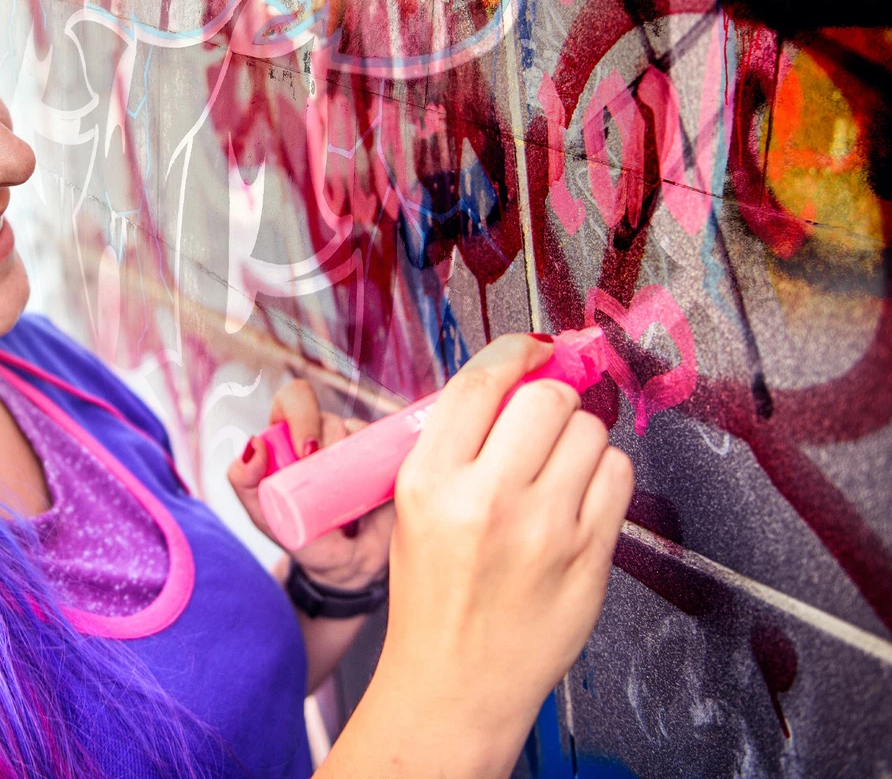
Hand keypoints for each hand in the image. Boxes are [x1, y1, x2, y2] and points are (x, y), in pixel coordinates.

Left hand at [228, 379, 394, 589]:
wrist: (348, 568)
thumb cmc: (304, 539)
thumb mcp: (266, 515)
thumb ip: (244, 483)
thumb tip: (253, 445)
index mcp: (293, 437)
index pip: (294, 399)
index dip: (300, 414)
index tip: (305, 451)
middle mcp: (327, 434)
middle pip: (328, 414)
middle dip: (327, 438)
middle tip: (326, 472)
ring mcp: (358, 446)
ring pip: (358, 427)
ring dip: (353, 450)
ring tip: (351, 488)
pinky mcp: (386, 457)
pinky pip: (388, 441)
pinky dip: (385, 452)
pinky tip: (381, 477)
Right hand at [373, 334, 633, 770]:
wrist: (456, 682)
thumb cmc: (432, 592)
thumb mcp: (415, 507)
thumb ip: (457, 442)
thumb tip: (516, 380)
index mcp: (429, 481)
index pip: (479, 382)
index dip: (512, 352)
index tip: (528, 351)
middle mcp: (486, 500)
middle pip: (546, 398)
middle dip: (550, 397)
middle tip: (543, 419)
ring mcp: (544, 530)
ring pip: (590, 431)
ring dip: (577, 437)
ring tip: (557, 469)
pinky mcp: (589, 557)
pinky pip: (618, 474)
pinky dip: (603, 473)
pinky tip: (578, 497)